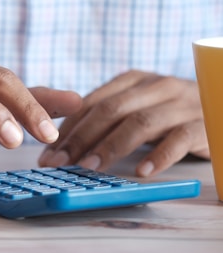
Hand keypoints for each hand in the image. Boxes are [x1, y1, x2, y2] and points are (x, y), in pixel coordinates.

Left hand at [38, 70, 209, 176]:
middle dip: (80, 138)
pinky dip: (159, 155)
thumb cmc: (168, 113)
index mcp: (132, 80)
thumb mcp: (136, 107)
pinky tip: (142, 171)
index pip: (91, 103)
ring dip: (110, 147)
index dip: (67, 129)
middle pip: (110, 111)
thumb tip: (62, 142)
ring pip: (139, 123)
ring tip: (89, 168)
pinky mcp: (202, 123)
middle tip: (59, 163)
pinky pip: (179, 139)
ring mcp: (180, 103)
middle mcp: (155, 86)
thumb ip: (106, 117)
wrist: (221, 104)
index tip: (47, 153)